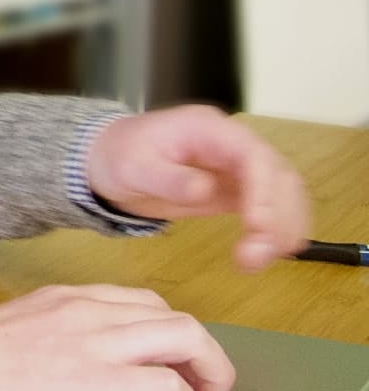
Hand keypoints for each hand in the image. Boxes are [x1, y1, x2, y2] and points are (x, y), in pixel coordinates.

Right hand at [0, 285, 234, 390]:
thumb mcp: (14, 333)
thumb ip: (54, 338)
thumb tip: (77, 369)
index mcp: (63, 299)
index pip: (142, 303)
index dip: (168, 338)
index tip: (169, 368)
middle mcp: (87, 311)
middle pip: (178, 317)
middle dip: (203, 358)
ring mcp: (96, 343)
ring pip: (189, 338)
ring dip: (209, 377)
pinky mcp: (100, 382)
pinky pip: (171, 387)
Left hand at [84, 105, 311, 270]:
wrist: (107, 161)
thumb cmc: (117, 157)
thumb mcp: (132, 167)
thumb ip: (168, 178)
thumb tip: (204, 189)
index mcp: (208, 129)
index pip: (252, 155)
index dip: (263, 190)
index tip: (258, 225)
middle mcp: (232, 144)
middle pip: (277, 175)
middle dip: (276, 216)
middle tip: (256, 255)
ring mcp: (239, 166)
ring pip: (283, 193)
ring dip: (282, 227)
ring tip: (257, 261)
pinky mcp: (238, 188)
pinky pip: (272, 206)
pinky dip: (278, 228)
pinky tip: (272, 252)